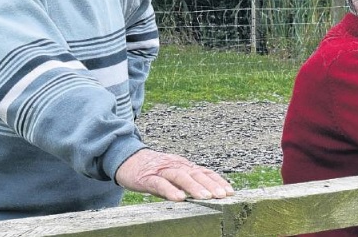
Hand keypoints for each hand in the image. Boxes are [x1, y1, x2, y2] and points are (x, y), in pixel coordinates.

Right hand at [115, 148, 234, 200]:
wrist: (127, 159)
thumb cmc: (153, 170)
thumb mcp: (173, 175)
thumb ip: (187, 183)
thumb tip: (205, 195)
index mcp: (184, 166)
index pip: (205, 172)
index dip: (218, 181)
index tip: (231, 191)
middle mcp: (176, 165)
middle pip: (196, 173)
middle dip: (212, 184)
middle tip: (223, 195)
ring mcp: (162, 170)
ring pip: (181, 177)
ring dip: (195, 187)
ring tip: (206, 197)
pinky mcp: (147, 177)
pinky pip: (160, 184)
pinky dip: (170, 190)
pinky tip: (179, 198)